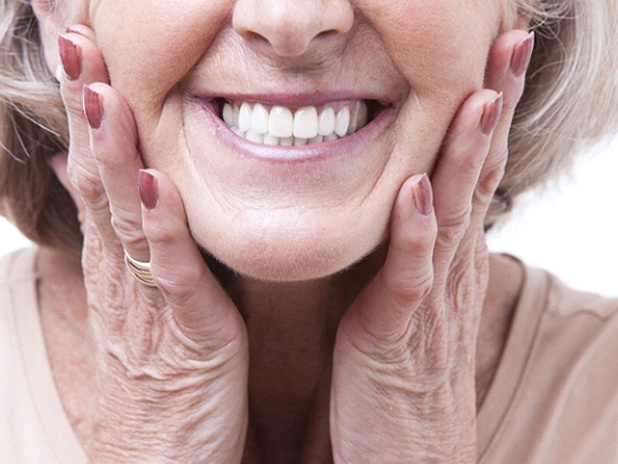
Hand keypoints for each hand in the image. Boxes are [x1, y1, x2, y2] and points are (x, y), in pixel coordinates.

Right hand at [55, 26, 247, 462]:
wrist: (162, 456)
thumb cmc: (160, 372)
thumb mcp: (141, 294)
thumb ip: (130, 237)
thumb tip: (106, 181)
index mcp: (119, 257)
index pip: (96, 167)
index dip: (87, 107)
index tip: (79, 48)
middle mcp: (122, 268)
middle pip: (97, 175)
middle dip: (86, 106)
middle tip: (73, 40)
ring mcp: (146, 298)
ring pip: (122, 213)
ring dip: (110, 150)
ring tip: (100, 90)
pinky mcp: (183, 330)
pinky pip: (169, 271)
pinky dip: (160, 227)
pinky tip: (152, 184)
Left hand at [331, 30, 532, 462]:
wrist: (409, 456)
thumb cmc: (401, 373)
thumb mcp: (411, 298)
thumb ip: (412, 250)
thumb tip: (410, 201)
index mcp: (445, 258)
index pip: (473, 172)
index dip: (485, 113)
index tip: (492, 56)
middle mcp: (447, 270)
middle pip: (477, 177)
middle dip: (493, 109)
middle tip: (509, 44)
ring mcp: (428, 301)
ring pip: (453, 215)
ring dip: (467, 156)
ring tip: (479, 96)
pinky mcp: (397, 336)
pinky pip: (408, 277)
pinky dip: (415, 232)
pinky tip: (418, 190)